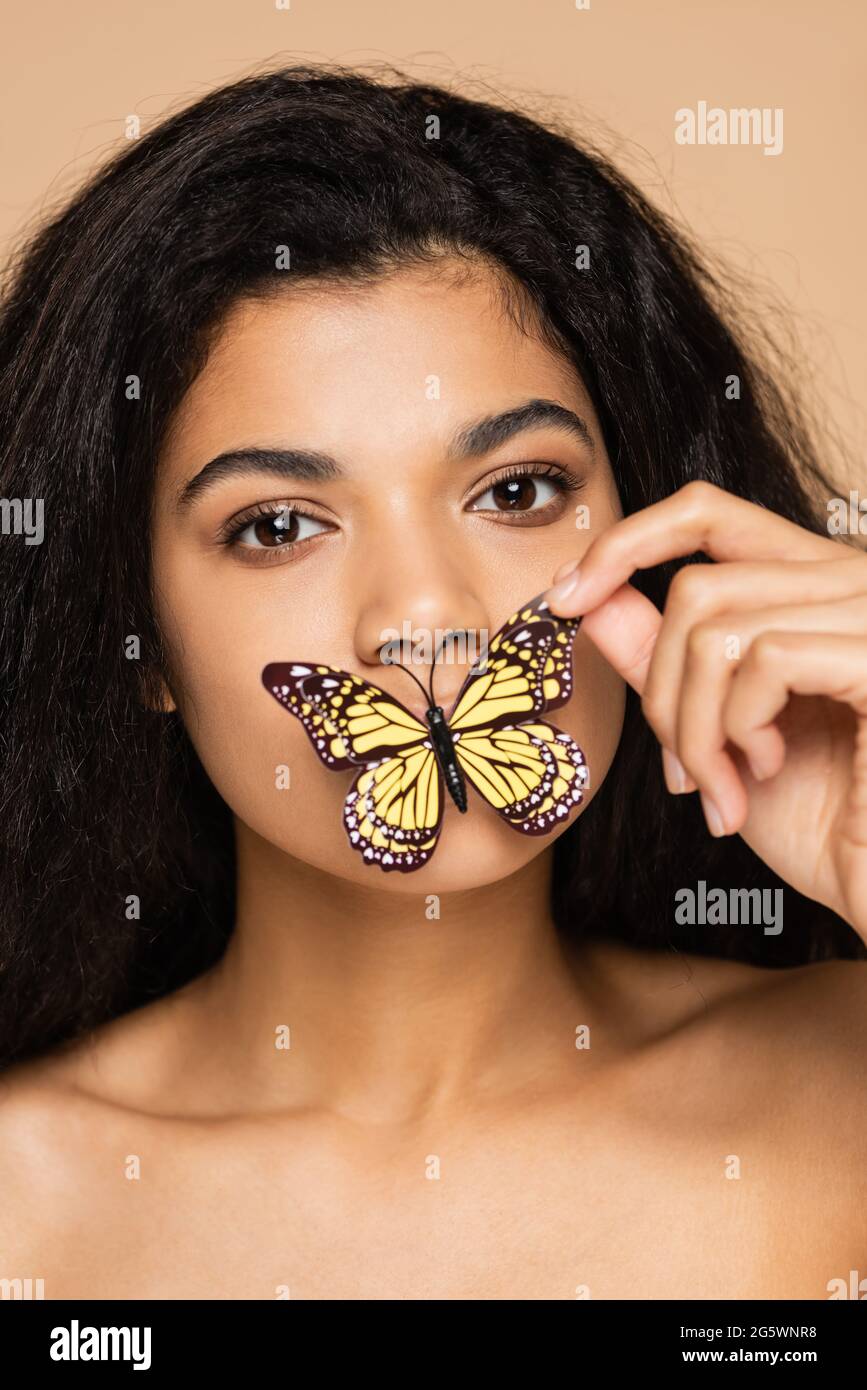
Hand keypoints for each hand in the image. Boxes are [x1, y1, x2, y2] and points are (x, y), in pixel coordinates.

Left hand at [544, 480, 866, 941]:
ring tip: (723, 785)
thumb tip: (592, 600)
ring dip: (694, 727)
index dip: (627, 543)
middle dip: (662, 693)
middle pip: (695, 588)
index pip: (706, 512)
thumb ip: (661, 659)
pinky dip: (738, 727)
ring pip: (716, 628)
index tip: (566, 599)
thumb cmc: (820, 818)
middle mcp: (849, 579)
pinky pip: (764, 658)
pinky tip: (764, 769)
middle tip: (682, 772)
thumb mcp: (715, 730)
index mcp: (810, 585)